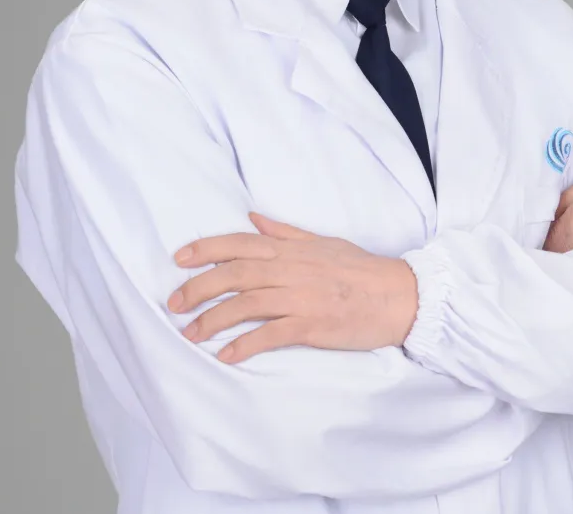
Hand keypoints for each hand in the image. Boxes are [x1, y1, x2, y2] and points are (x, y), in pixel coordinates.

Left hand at [167, 213, 418, 363]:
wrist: (399, 295)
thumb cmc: (360, 269)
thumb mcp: (322, 242)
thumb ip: (285, 232)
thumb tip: (252, 217)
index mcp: (291, 249)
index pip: (239, 244)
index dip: (206, 249)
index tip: (178, 259)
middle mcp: (291, 269)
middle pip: (234, 274)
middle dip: (198, 288)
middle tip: (173, 303)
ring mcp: (301, 296)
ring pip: (245, 304)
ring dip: (213, 319)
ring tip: (189, 333)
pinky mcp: (312, 324)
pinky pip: (271, 334)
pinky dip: (245, 344)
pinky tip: (226, 355)